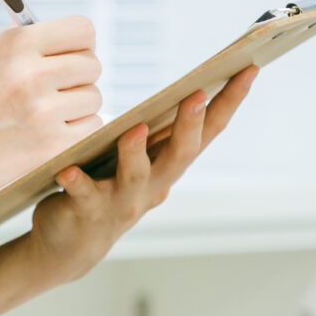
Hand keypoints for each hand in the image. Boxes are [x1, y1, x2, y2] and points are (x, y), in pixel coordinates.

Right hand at [0, 16, 103, 213]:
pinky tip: (50, 136)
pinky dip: (76, 133)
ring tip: (45, 117)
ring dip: (77, 108)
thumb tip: (59, 33)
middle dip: (77, 78)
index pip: (82, 30)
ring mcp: (43, 112)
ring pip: (94, 98)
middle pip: (92, 65)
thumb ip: (21, 43)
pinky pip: (91, 129)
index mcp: (15, 45)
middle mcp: (32, 74)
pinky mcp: (51, 147)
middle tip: (55, 92)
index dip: (80, 44)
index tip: (71, 56)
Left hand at [23, 66, 256, 284]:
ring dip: (135, 152)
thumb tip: (177, 89)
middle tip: (197, 94)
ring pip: (135, 175)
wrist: (72, 246)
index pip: (207, 132)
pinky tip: (67, 170)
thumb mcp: (137, 161)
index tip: (249, 68)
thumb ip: (154, 133)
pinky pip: (82, 194)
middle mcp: (152, 186)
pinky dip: (76, 182)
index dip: (230, 102)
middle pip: (179, 155)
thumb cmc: (106, 189)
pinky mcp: (86, 211)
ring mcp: (121, 201)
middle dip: (190, 125)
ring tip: (135, 129)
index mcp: (168, 167)